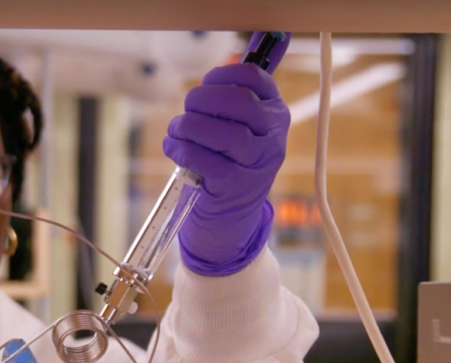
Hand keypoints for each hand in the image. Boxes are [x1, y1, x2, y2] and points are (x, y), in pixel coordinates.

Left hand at [164, 32, 291, 275]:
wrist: (228, 220)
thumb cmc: (228, 164)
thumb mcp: (238, 128)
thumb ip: (235, 94)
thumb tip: (236, 53)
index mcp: (276, 114)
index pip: (254, 78)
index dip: (221, 76)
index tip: (206, 85)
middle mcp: (273, 137)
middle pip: (236, 101)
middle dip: (200, 100)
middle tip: (186, 112)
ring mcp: (256, 164)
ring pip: (219, 130)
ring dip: (186, 127)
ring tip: (176, 133)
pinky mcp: (234, 186)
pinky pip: (202, 158)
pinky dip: (180, 150)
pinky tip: (174, 150)